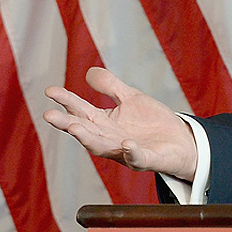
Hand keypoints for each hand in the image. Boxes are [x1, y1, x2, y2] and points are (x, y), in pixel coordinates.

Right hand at [43, 67, 197, 181]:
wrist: (182, 141)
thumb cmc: (152, 122)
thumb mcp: (131, 99)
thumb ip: (111, 87)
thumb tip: (88, 72)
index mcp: (105, 124)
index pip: (81, 111)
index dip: (67, 101)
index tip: (50, 90)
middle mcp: (110, 139)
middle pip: (85, 131)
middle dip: (67, 123)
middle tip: (48, 115)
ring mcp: (126, 151)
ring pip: (103, 147)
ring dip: (88, 139)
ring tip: (73, 127)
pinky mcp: (147, 159)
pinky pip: (137, 158)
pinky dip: (132, 152)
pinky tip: (127, 144)